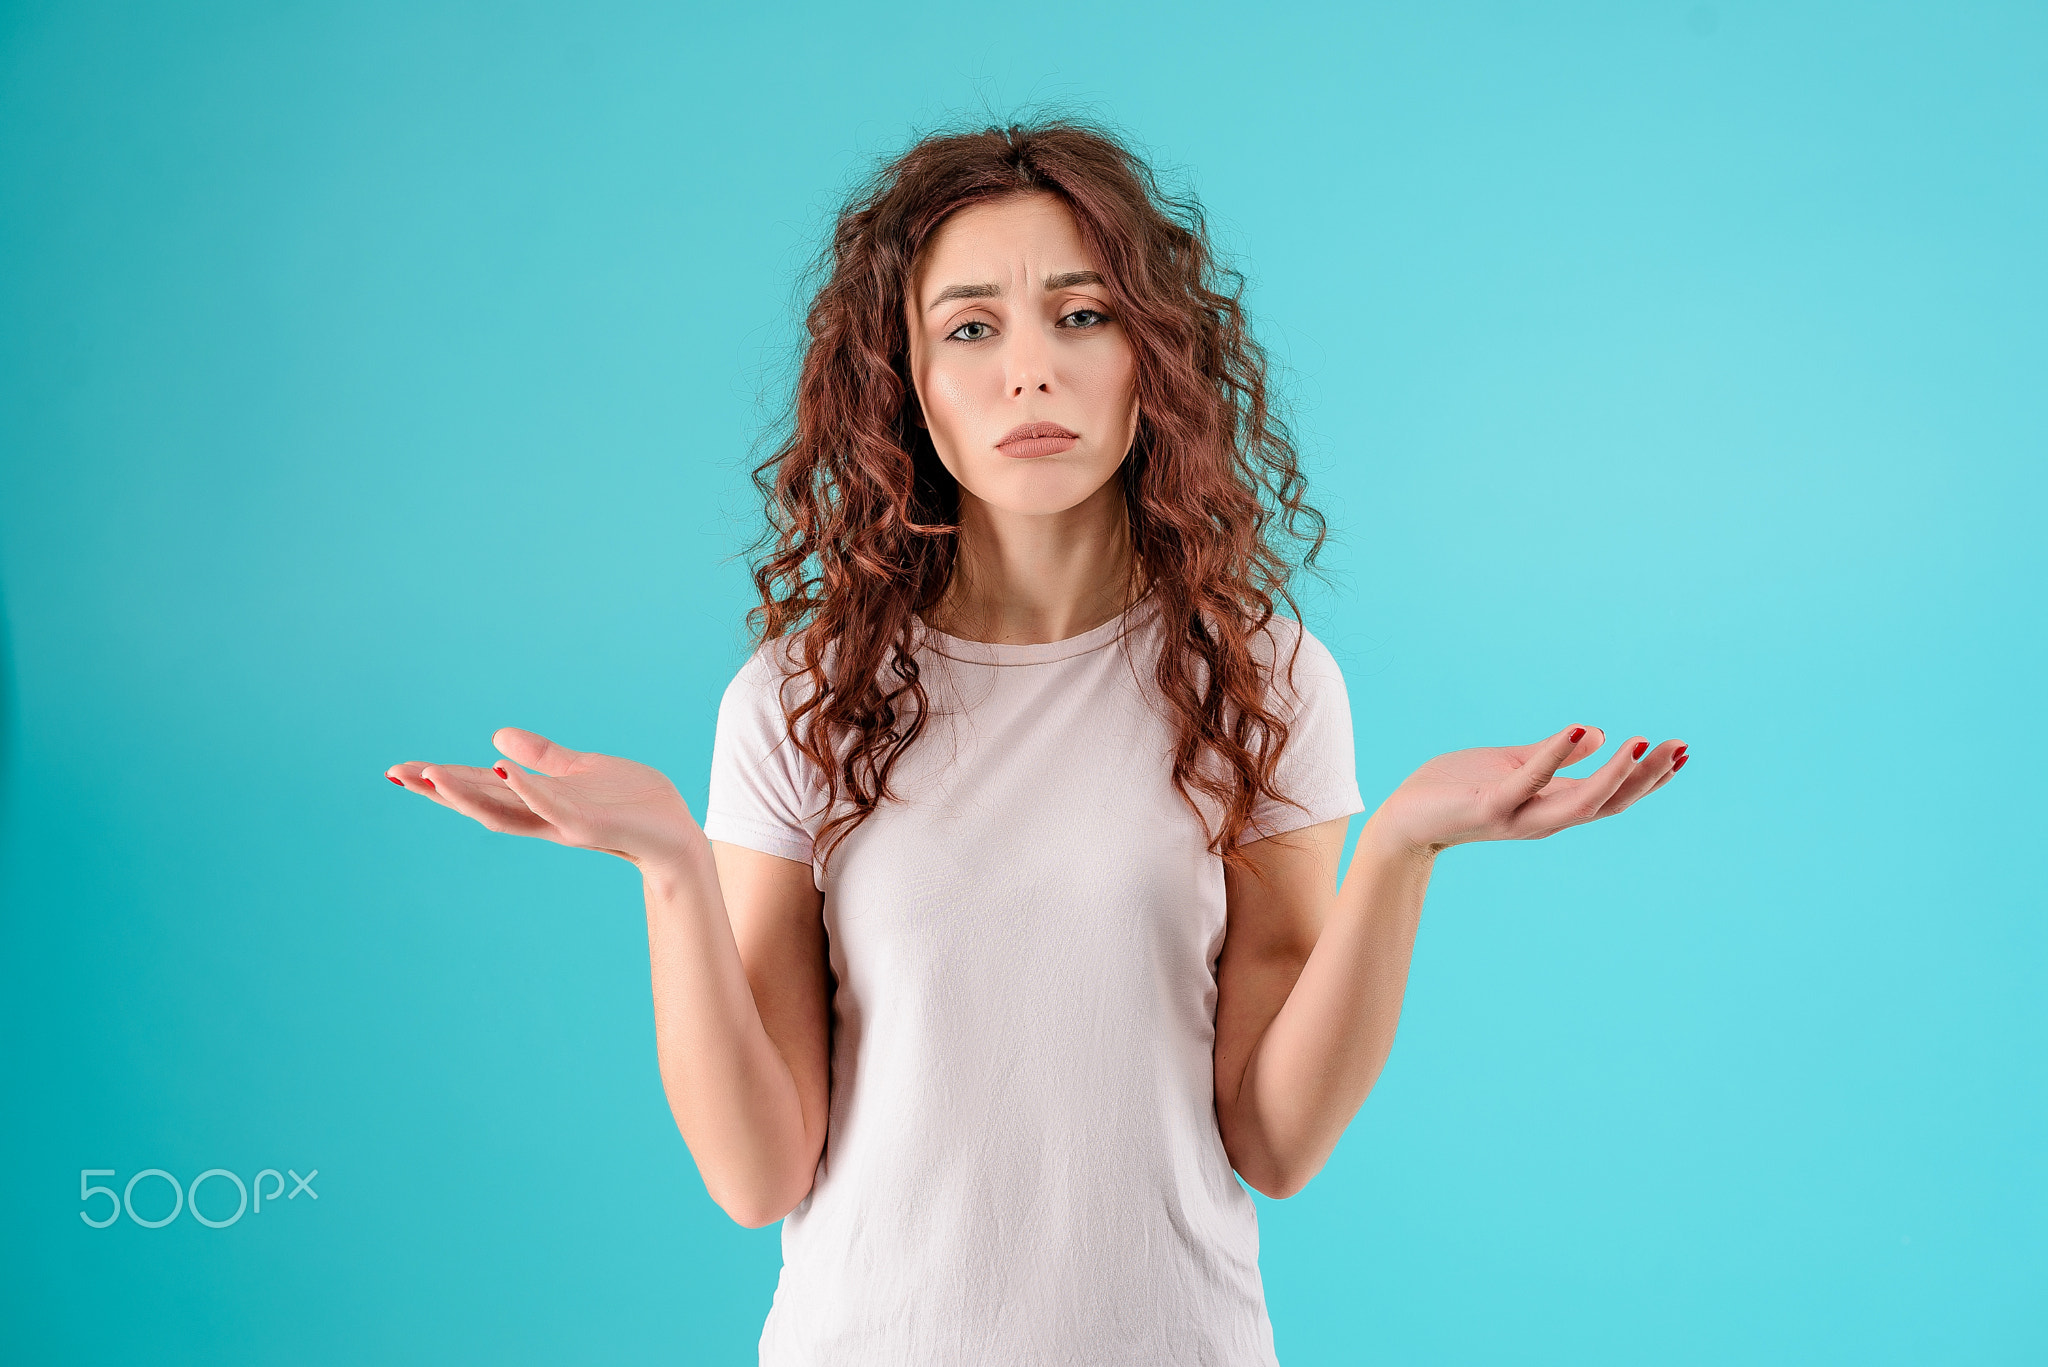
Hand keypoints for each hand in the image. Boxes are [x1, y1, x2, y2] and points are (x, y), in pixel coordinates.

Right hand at [386, 728, 700, 872]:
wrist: (677, 834)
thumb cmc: (634, 804)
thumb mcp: (582, 770)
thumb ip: (543, 756)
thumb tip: (496, 736)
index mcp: (539, 802)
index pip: (481, 788)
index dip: (443, 780)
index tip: (402, 769)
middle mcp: (543, 817)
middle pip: (481, 802)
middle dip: (439, 788)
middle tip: (397, 773)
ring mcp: (563, 823)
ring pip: (507, 809)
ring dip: (469, 792)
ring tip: (433, 774)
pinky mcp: (589, 825)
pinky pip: (552, 806)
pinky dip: (526, 789)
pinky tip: (502, 770)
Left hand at [1366, 726, 1687, 856]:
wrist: (1405, 818)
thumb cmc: (1456, 790)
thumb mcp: (1514, 766)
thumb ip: (1554, 755)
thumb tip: (1598, 733)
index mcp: (1551, 806)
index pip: (1611, 796)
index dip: (1648, 778)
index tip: (1682, 751)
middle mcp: (1543, 819)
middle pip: (1608, 804)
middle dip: (1646, 778)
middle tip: (1680, 747)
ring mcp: (1518, 817)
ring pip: (1580, 803)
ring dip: (1614, 776)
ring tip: (1642, 744)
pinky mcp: (1490, 807)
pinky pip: (1529, 782)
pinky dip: (1555, 757)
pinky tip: (1580, 731)